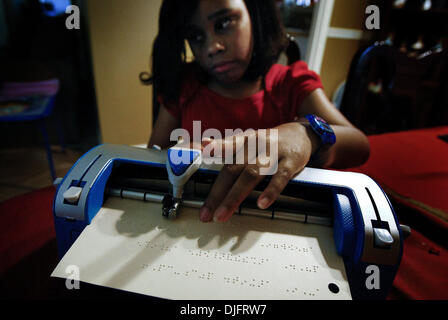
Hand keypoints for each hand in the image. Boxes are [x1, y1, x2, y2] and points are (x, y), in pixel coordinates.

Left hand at [199, 122, 318, 222]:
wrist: (303, 133)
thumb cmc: (272, 141)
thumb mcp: (250, 138)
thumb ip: (229, 145)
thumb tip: (205, 145)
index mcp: (245, 140)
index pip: (226, 148)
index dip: (214, 150)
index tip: (202, 152)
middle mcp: (257, 145)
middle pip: (233, 169)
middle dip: (217, 193)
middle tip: (206, 213)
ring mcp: (274, 153)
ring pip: (251, 175)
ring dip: (235, 196)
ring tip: (223, 214)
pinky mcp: (291, 162)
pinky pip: (280, 177)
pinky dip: (270, 191)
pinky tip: (262, 204)